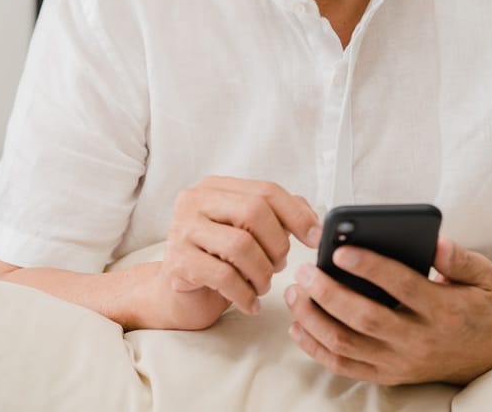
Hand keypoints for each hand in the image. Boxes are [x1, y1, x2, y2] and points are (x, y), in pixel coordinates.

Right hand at [147, 176, 319, 330]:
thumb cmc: (217, 261)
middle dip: (277, 245)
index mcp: (215, 188)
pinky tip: (250, 303)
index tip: (314, 238)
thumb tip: (312, 218)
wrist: (177, 295)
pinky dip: (246, 294)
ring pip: (241, 245)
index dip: (296, 214)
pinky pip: (224, 276)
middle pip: (254, 211)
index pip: (265, 190)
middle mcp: (195, 201)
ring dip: (262, 273)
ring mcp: (182, 229)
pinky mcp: (178, 262)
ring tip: (262, 286)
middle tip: (279, 266)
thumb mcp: (247, 233)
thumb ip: (276, 217)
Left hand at [283, 236, 491, 384]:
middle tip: (304, 270)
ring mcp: (400, 362)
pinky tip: (298, 325)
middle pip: (365, 318)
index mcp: (443, 309)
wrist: (488, 355)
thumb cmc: (476, 306)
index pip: (402, 286)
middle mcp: (419, 340)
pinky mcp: (387, 375)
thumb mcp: (481, 276)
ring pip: (346, 344)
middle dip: (328, 293)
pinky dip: (315, 348)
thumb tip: (436, 241)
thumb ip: (458, 257)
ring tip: (295, 292)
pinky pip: (343, 366)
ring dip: (313, 318)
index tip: (340, 250)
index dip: (370, 267)